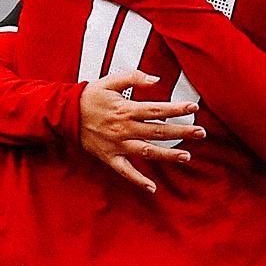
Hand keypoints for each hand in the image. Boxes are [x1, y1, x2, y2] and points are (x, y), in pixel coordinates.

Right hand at [79, 67, 203, 192]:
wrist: (64, 114)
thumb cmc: (90, 96)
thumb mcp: (110, 81)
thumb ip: (133, 77)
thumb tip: (156, 80)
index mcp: (126, 109)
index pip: (157, 110)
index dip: (177, 109)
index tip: (194, 107)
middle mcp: (124, 128)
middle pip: (158, 131)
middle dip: (181, 132)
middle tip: (201, 133)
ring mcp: (117, 145)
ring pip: (147, 152)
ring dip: (167, 155)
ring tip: (187, 157)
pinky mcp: (109, 157)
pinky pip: (125, 171)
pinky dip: (138, 180)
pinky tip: (152, 188)